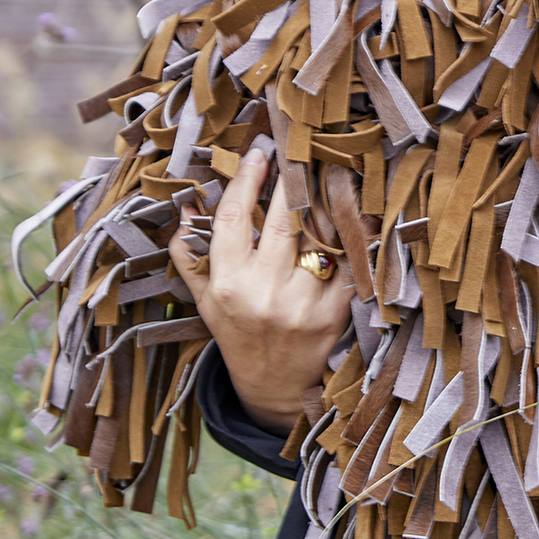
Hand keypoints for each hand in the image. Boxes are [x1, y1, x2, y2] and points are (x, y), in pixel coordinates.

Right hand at [168, 144, 353, 432]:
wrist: (275, 389)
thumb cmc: (237, 336)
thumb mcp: (204, 301)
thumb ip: (190, 256)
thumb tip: (186, 209)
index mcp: (228, 285)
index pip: (234, 219)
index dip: (245, 181)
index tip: (257, 154)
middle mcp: (263, 292)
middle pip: (281, 219)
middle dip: (290, 180)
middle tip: (298, 150)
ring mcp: (302, 303)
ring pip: (317, 236)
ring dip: (323, 202)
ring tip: (326, 174)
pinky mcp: (335, 312)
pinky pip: (346, 262)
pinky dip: (349, 237)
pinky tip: (352, 213)